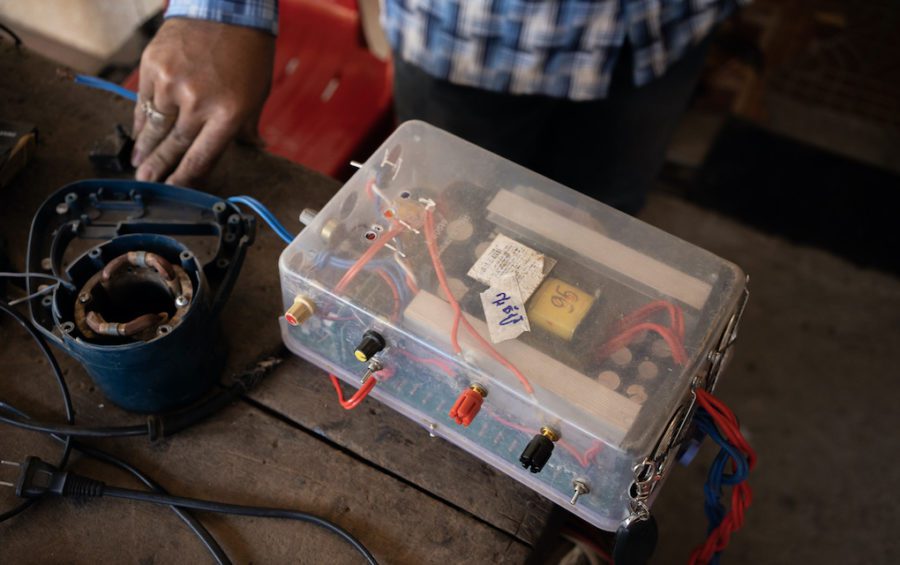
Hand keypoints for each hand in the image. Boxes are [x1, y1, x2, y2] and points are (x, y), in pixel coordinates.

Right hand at [132, 18, 274, 185]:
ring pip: (154, 125)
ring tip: (137, 162)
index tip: (173, 190)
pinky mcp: (153, 66)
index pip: (201, 157)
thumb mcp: (257, 94)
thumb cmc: (247, 53)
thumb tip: (256, 148)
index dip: (185, 178)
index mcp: (228, 115)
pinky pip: (143, 101)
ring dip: (144, 147)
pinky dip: (141, 119)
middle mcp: (198, 102)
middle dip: (158, 168)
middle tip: (145, 183)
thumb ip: (248, 125)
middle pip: (173, 145)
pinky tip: (139, 132)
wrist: (226, 8)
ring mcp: (172, 83)